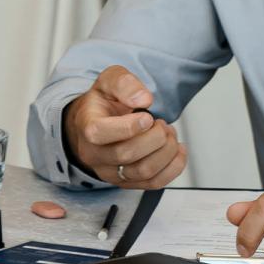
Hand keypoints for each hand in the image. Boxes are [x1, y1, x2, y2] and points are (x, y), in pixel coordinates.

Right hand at [60, 66, 186, 187]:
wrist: (96, 123)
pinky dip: (173, 167)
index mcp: (87, 126)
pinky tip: (177, 150)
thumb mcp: (109, 80)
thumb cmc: (104, 103)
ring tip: (168, 134)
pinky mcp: (126, 182)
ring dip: (166, 151)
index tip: (147, 117)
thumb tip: (143, 99)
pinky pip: (153, 183)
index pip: (99, 133)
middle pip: (127, 154)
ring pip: (143, 171)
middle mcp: (94, 154)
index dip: (128, 127)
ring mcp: (109, 172)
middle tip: (161, 123)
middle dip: (155, 137)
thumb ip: (124, 83)